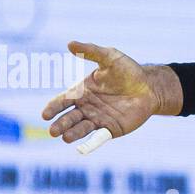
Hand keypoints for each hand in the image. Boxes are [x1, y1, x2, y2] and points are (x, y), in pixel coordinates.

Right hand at [42, 43, 178, 150]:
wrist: (149, 87)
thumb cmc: (127, 71)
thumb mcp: (109, 57)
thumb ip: (91, 51)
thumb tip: (70, 43)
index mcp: (81, 92)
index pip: (63, 101)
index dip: (53, 107)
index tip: (45, 114)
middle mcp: (86, 108)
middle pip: (69, 117)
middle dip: (60, 124)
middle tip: (53, 130)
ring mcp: (98, 120)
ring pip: (81, 128)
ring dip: (72, 133)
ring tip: (65, 137)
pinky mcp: (111, 130)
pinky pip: (98, 138)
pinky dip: (90, 144)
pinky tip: (81, 149)